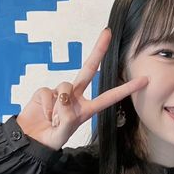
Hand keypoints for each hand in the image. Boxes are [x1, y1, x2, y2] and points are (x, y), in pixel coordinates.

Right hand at [16, 29, 147, 149]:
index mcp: (87, 109)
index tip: (144, 79)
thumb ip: (67, 116)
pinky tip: (43, 114)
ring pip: (64, 85)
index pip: (110, 96)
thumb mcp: (63, 131)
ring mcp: (60, 92)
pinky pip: (46, 92)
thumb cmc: (51, 138)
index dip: (126, 88)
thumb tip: (64, 97)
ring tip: (52, 119)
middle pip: (89, 69)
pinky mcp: (45, 91)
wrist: (29, 140)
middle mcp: (76, 96)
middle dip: (98, 50)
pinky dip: (45, 105)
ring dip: (57, 105)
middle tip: (108, 32)